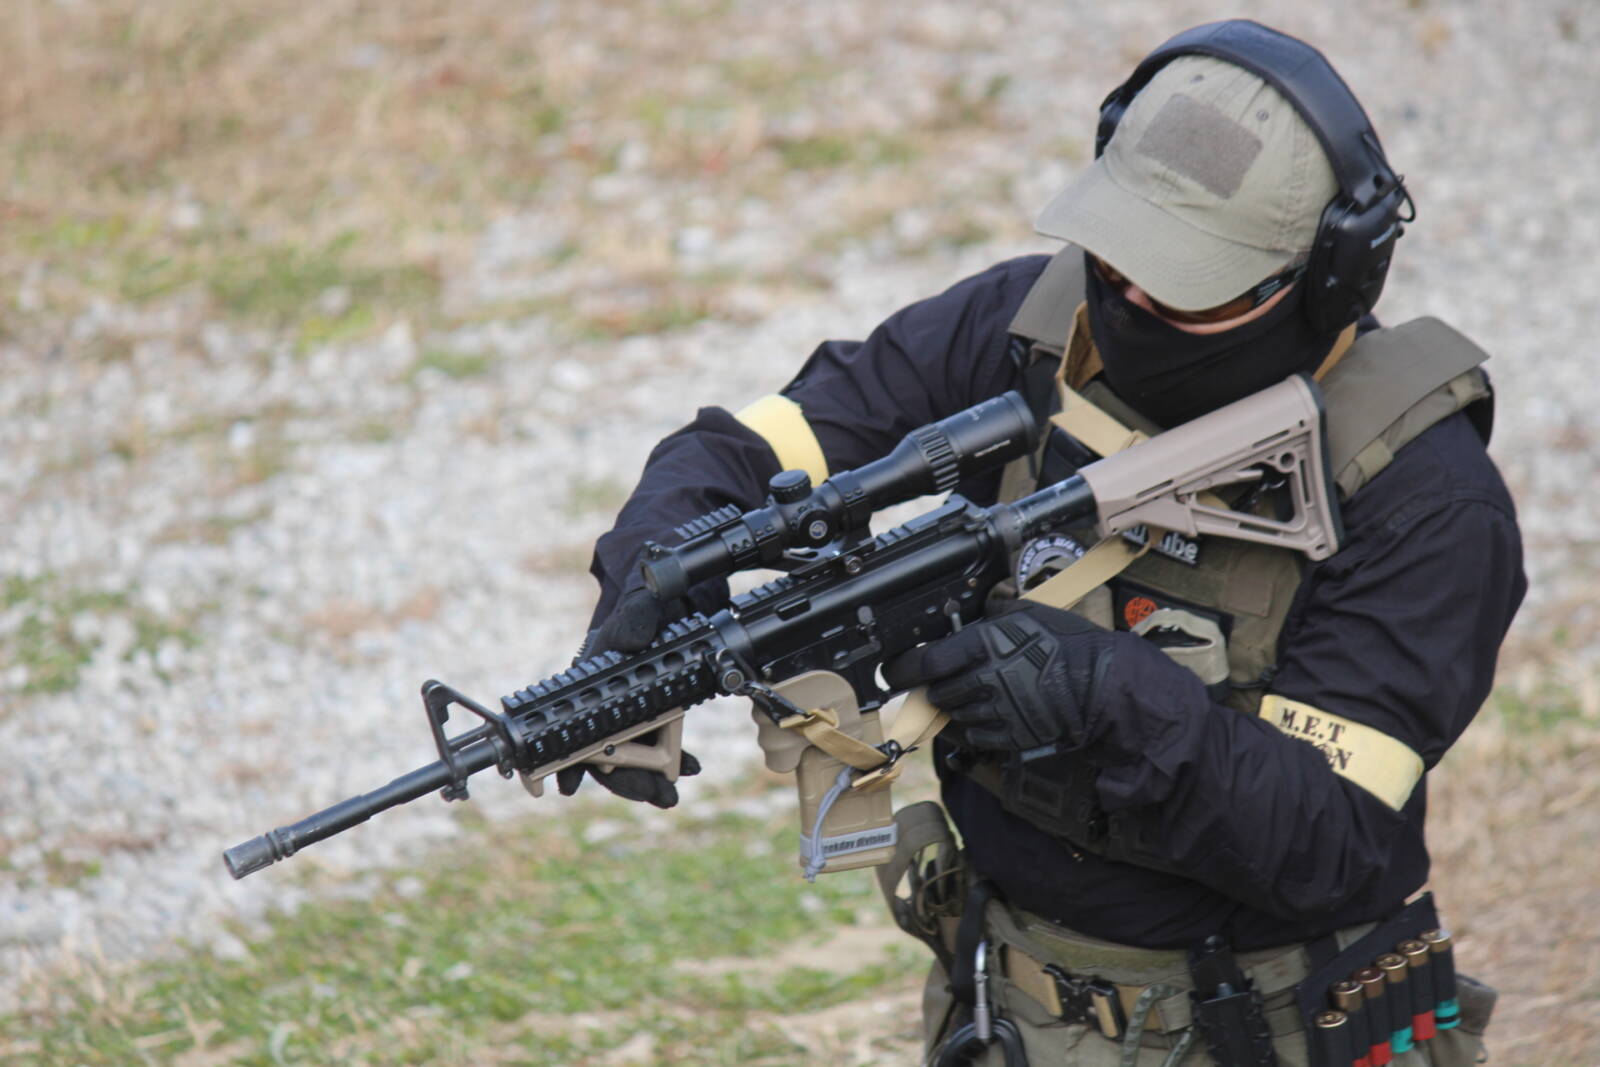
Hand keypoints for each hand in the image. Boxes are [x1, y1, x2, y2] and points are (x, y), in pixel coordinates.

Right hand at [562, 583, 699, 806]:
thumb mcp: (640, 602)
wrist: (672, 597)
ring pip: (634, 754)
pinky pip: (661, 742)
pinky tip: (691, 766)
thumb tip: (632, 640)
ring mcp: (632, 708)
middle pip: (605, 752)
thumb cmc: (645, 603)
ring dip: (651, 777)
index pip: (570, 725)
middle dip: (627, 781)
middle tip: (657, 796)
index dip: (567, 757)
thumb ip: (636, 616)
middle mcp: (606, 700)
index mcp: (591, 680)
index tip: (565, 785)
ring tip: (670, 793)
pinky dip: (674, 758)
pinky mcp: (658, 709)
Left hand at [882, 602, 1116, 754]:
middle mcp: (983, 681)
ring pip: (954, 716)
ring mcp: (995, 712)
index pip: (924, 664)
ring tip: (975, 694)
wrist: (1102, 685)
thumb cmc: (1068, 644)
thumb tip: (981, 606)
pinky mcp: (1009, 736)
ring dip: (956, 707)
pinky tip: (986, 714)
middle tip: (941, 681)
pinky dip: (973, 728)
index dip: (902, 670)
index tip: (894, 671)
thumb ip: (995, 612)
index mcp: (982, 647)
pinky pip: (974, 737)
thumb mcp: (1029, 613)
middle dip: (934, 688)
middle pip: (936, 692)